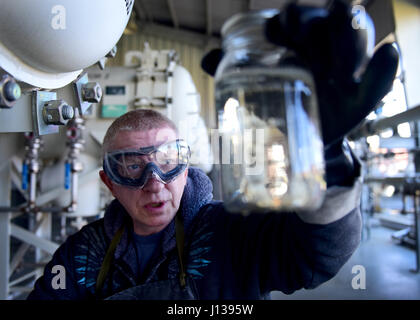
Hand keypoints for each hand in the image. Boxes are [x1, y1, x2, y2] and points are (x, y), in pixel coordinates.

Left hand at [202, 0, 398, 147]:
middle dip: (317, 25)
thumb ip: (234, 69)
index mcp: (300, 40)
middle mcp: (327, 45)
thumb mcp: (258, 86)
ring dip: (348, 43)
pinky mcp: (365, 90)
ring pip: (358, 36)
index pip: (298, 15)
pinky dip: (385, 64)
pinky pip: (382, 73)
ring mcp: (349, 65)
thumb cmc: (278, 102)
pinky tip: (386, 54)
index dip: (290, 18)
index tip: (274, 33)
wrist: (301, 138)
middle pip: (331, 18)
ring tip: (337, 70)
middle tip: (299, 42)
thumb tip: (206, 58)